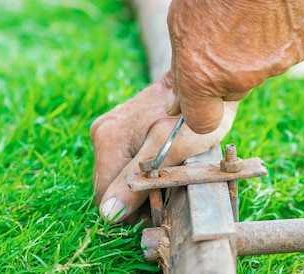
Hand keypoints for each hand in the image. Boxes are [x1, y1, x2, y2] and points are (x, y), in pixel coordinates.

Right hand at [91, 76, 237, 223]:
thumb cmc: (192, 117)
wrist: (201, 83)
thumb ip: (137, 180)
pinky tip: (161, 159)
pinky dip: (140, 169)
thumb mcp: (170, 151)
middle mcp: (102, 133)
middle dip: (137, 195)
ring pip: (117, 176)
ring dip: (140, 182)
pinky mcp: (118, 128)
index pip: (107, 197)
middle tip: (168, 184)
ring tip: (167, 170)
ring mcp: (108, 129)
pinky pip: (123, 162)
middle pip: (110, 187)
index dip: (133, 209)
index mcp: (108, 139)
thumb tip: (109, 213)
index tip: (162, 198)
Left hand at [166, 0, 303, 133]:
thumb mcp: (180, 26)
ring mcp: (270, 68)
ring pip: (255, 75)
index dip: (199, 111)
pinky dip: (273, 45)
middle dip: (223, 77)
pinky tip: (266, 19)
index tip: (195, 99)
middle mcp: (237, 78)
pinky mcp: (297, 52)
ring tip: (244, 21)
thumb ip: (180, 71)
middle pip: (229, 94)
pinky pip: (280, 59)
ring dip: (249, 59)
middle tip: (220, 41)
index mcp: (201, 74)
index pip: (202, 122)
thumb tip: (175, 105)